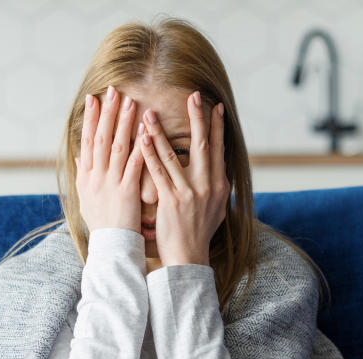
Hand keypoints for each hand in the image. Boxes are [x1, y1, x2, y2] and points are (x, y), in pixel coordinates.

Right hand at [74, 85, 145, 233]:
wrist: (110, 249)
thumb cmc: (102, 226)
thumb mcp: (86, 200)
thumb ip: (84, 176)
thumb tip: (80, 158)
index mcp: (85, 178)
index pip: (87, 142)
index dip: (90, 119)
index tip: (93, 99)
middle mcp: (95, 177)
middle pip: (101, 139)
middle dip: (107, 113)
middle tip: (113, 90)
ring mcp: (110, 184)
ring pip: (117, 147)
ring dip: (123, 123)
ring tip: (130, 101)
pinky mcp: (126, 192)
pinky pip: (134, 165)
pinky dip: (140, 146)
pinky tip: (146, 131)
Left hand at [139, 92, 228, 266]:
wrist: (189, 258)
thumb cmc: (199, 234)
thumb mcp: (216, 209)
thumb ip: (216, 188)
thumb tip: (219, 172)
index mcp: (220, 186)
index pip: (219, 149)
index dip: (217, 127)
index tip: (215, 106)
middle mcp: (208, 186)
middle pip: (203, 145)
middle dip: (198, 119)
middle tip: (193, 96)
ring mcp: (190, 193)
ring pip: (174, 155)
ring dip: (161, 132)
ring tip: (150, 113)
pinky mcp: (172, 201)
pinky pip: (158, 171)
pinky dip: (149, 152)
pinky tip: (142, 138)